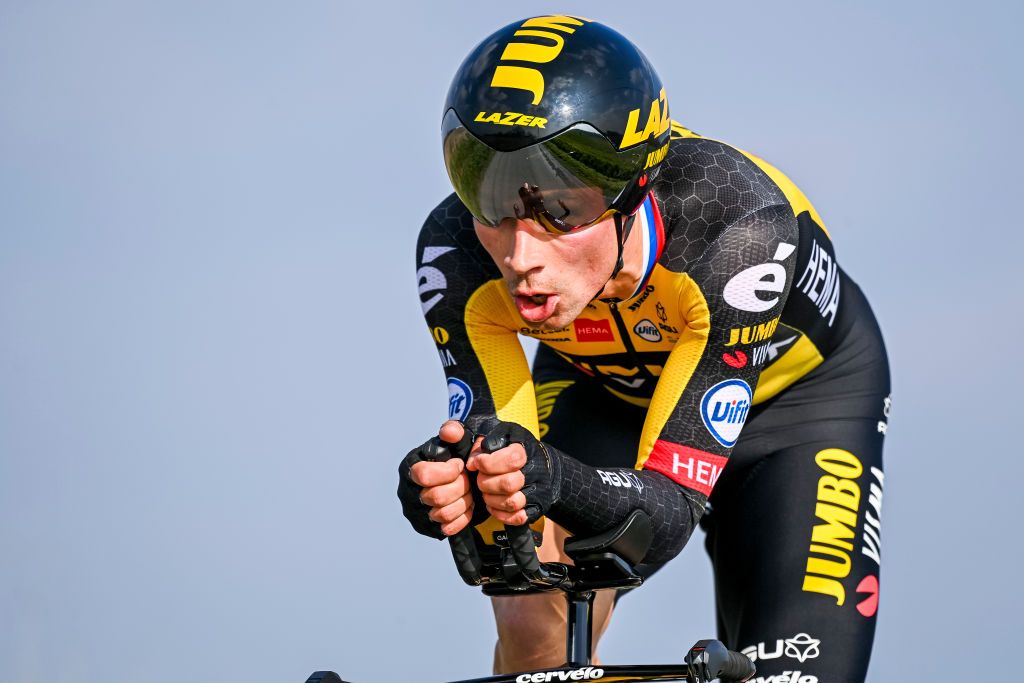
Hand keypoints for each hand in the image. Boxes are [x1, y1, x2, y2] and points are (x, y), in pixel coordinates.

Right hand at [397, 421, 475, 537]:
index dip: (448, 471)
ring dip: (463, 502)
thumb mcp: (454, 442)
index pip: (424, 475)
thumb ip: (454, 432)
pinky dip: (462, 517)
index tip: (459, 464)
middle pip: (437, 497)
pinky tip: (465, 504)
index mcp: (409, 467)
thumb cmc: (453, 458)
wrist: (457, 480)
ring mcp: (415, 512)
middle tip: (467, 480)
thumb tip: (451, 432)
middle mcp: (406, 492)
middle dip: (460, 487)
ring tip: (467, 491)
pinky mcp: (426, 528)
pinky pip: (448, 529)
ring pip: (443, 515)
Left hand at [468, 421, 559, 525]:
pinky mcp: (536, 508)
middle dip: (486, 483)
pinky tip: (493, 504)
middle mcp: (535, 472)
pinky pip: (518, 518)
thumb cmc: (511, 448)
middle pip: (508, 484)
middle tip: (480, 479)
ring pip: (512, 503)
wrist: (540, 464)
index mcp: (525, 451)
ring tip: (486, 492)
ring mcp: (537, 491)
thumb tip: (472, 463)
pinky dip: (500, 514)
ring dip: (492, 500)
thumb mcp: (498, 436)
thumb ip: (482, 443)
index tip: (478, 463)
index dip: (488, 463)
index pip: (510, 459)